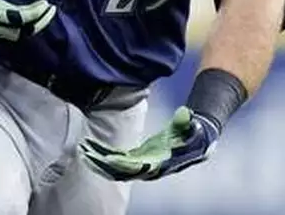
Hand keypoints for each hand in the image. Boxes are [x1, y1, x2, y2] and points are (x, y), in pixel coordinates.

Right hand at [0, 0, 56, 41]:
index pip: (16, 17)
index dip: (33, 13)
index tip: (46, 4)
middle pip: (20, 31)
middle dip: (37, 22)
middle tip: (50, 10)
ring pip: (15, 35)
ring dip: (30, 26)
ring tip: (43, 13)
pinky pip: (8, 33)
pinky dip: (21, 27)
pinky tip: (29, 17)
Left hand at [79, 107, 218, 181]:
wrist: (200, 137)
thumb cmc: (195, 131)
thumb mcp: (193, 124)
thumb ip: (187, 120)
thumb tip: (186, 114)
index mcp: (162, 161)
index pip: (139, 166)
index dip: (123, 164)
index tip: (107, 158)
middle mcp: (151, 168)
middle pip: (123, 171)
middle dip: (103, 164)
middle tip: (85, 153)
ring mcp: (145, 165)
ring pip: (118, 169)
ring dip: (100, 162)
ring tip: (84, 150)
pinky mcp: (140, 159)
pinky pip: (119, 162)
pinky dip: (106, 157)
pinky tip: (92, 148)